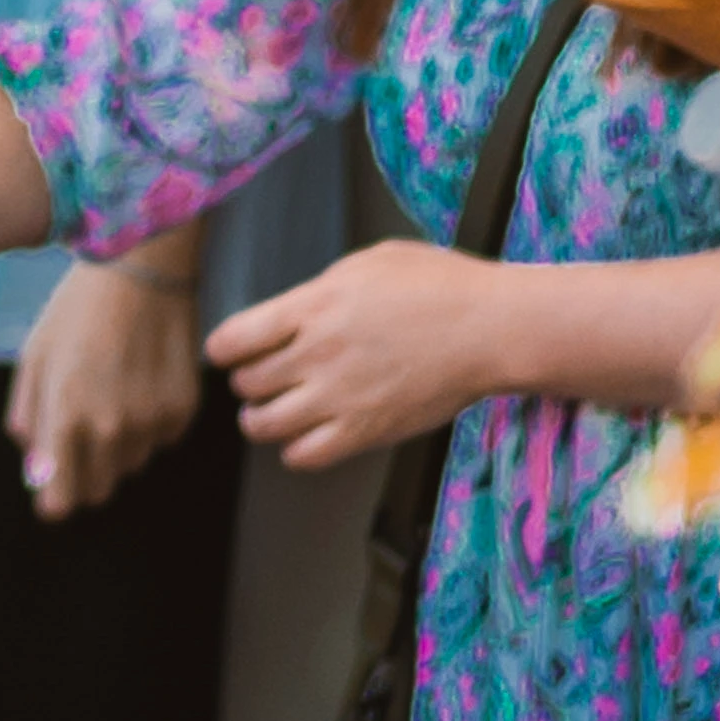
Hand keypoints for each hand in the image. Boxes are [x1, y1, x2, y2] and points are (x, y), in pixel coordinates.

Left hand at [9, 252, 211, 517]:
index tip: (51, 492)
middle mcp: (113, 430)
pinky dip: (146, 425)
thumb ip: (29, 422)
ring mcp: (153, 423)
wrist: (142, 274)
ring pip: (129, 464)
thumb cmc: (75, 314)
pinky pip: (158, 440)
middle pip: (97, 490)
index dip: (53, 500)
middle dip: (82, 474)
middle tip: (75, 435)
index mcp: (67, 418)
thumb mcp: (33, 362)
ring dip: (115, 446)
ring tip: (108, 393)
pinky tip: (138, 384)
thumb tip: (35, 468)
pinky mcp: (183, 412)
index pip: (62, 500)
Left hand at [208, 241, 517, 472]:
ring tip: (277, 410)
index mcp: (312, 307)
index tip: (234, 351)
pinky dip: (296, 450)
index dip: (224, 349)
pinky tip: (308, 434)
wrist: (495, 328)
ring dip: (262, 418)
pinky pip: (303, 456)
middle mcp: (317, 354)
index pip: (229, 341)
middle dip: (250, 380)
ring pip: (262, 425)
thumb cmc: (443, 286)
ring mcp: (340, 396)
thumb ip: (319, 290)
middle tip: (267, 377)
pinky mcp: (367, 431)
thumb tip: (293, 310)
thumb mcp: (368, 264)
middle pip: (244, 383)